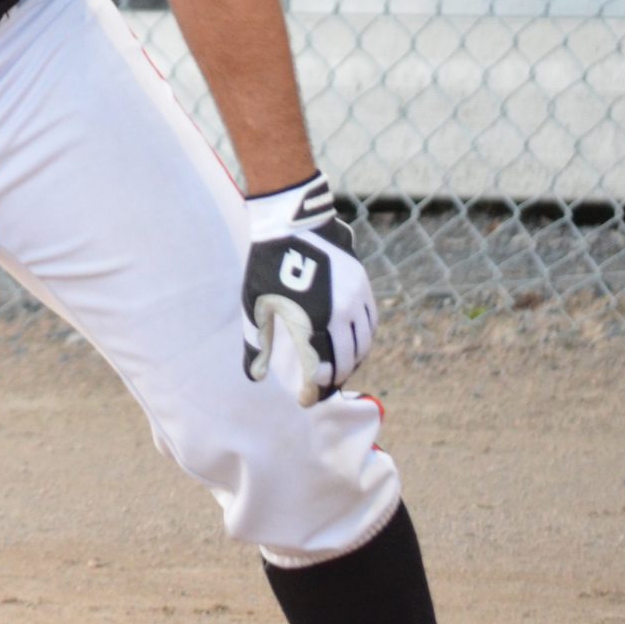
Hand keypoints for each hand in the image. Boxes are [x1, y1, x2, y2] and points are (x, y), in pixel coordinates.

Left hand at [240, 175, 376, 406]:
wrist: (290, 223)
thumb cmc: (266, 266)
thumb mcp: (256, 305)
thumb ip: (257, 343)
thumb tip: (254, 375)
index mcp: (310, 320)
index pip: (319, 368)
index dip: (314, 388)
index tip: (307, 399)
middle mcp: (338, 313)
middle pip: (345, 359)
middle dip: (335, 379)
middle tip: (323, 389)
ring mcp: (355, 298)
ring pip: (362, 343)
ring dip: (352, 361)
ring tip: (338, 370)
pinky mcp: (363, 286)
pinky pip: (370, 322)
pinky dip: (363, 340)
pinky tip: (351, 345)